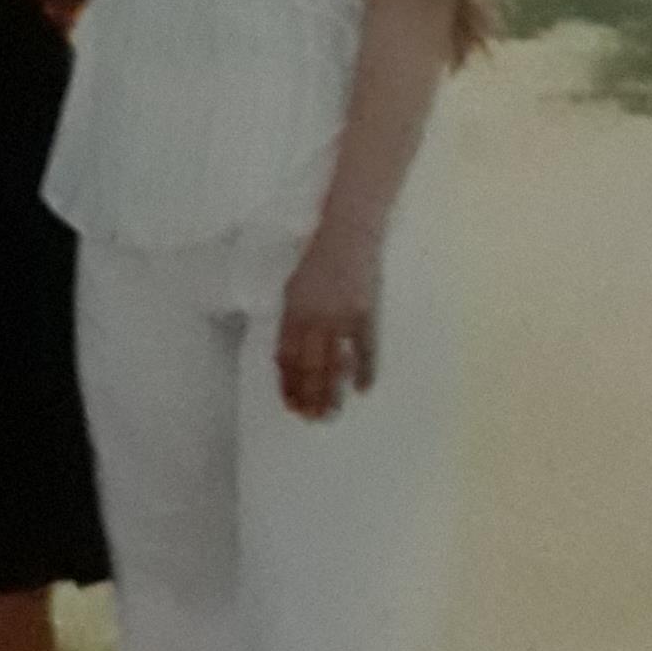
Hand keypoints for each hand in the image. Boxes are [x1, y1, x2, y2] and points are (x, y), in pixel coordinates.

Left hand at [274, 220, 382, 421]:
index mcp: (292, 310)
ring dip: (331, 391)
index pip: (286, 357)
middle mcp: (313, 316)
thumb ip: (292, 320)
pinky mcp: (365, 313)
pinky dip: (364, 371)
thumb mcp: (294, 287)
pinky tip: (362, 389)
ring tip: (332, 411)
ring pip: (334, 363)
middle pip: (308, 366)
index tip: (292, 405)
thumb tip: (289, 357)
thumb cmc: (318, 259)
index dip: (288, 384)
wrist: (348, 232)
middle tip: (313, 418)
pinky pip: (364, 349)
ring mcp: (340, 316)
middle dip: (309, 396)